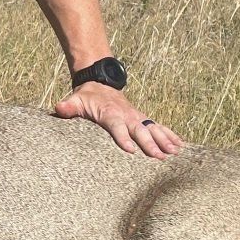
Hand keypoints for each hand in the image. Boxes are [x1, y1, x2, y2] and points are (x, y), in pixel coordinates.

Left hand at [54, 82, 183, 158]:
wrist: (99, 82)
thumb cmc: (86, 96)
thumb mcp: (75, 100)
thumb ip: (68, 107)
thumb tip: (59, 108)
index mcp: (109, 113)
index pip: (117, 126)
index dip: (123, 137)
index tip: (130, 150)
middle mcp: (126, 115)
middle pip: (140, 130)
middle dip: (150, 143)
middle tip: (160, 156)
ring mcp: (136, 116)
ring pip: (153, 128)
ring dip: (164, 140)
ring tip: (175, 153)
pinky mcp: (142, 118)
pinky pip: (158, 127)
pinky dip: (170, 135)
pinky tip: (180, 146)